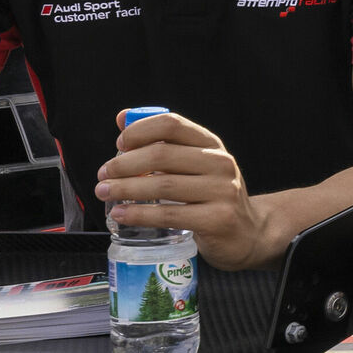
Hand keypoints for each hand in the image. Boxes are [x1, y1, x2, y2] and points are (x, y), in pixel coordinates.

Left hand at [98, 109, 280, 267]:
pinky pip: (169, 215)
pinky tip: (121, 214)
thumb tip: (122, 119)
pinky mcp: (217, 219)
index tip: (120, 144)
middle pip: (162, 156)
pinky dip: (139, 214)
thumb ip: (162, 145)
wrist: (249, 233)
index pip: (172, 125)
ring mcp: (222, 191)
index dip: (140, 131)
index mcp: (211, 145)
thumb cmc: (213, 197)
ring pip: (162, 185)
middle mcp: (220, 164)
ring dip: (125, 189)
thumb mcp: (195, 165)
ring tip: (105, 193)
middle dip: (123, 165)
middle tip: (103, 175)